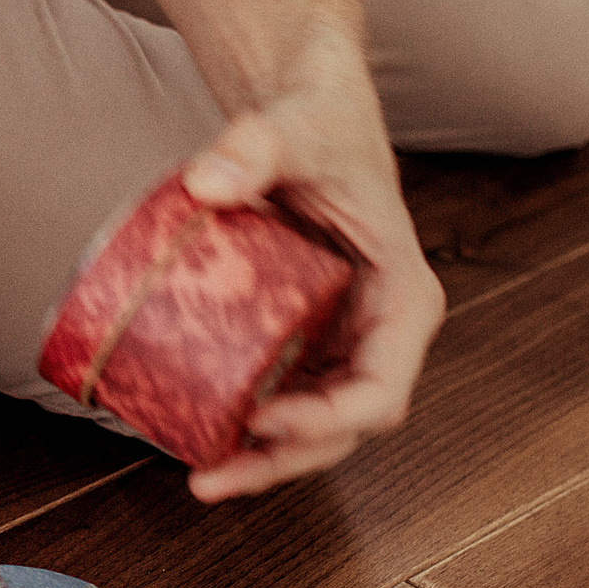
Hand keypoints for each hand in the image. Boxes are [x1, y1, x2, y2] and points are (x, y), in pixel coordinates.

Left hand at [177, 81, 443, 502]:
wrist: (301, 110)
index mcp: (401, 296)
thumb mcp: (292, 125)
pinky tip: (186, 432)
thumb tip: (205, 182)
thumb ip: (253, 145)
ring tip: (196, 474)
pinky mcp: (295, 334)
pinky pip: (275, 391)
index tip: (265, 419)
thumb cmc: (315, 118)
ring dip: (258, 458)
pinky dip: (239, 420)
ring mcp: (336, 338)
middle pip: (341, 424)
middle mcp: (375, 329)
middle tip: (209, 477)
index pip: (381, 387)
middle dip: (281, 461)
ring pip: (309, 423)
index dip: (329, 421)